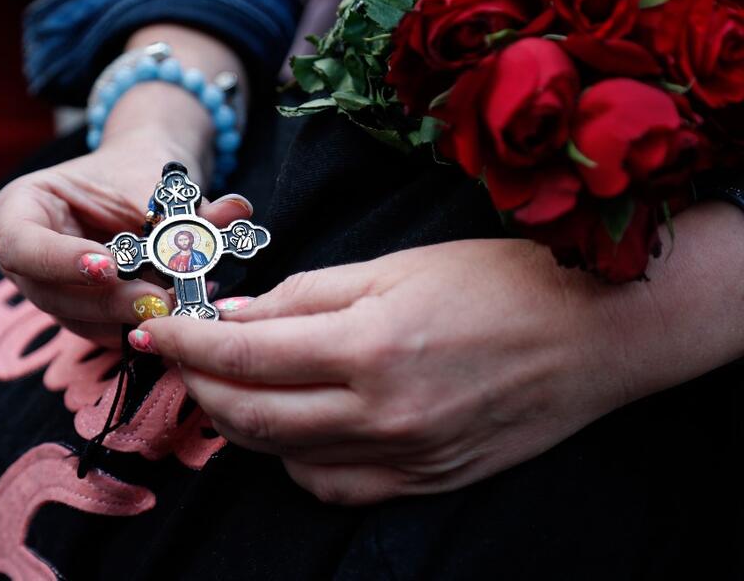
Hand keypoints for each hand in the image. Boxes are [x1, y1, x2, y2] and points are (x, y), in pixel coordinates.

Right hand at [0, 133, 251, 344]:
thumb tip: (236, 211)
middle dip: (111, 302)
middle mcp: (29, 257)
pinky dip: (144, 327)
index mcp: (24, 209)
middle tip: (160, 302)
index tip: (109, 266)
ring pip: (83, 321)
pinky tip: (181, 316)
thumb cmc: (135, 171)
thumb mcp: (154, 180)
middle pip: (54, 294)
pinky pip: (108, 331)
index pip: (23, 245)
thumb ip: (185, 205)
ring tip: (180, 308)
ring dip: (131, 320)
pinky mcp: (85, 314)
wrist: (142, 182)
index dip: (61, 261)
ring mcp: (54, 290)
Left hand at [133, 240, 632, 503]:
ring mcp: (405, 457)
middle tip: (187, 357)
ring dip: (242, 420)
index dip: (188, 343)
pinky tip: (299, 425)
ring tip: (234, 385)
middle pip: (251, 416)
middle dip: (201, 385)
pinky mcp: (425, 480)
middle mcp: (382, 414)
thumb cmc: (500, 282)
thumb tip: (240, 316)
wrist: (592, 333)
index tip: (158, 331)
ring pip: (284, 455)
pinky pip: (333, 484)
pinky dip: (296, 458)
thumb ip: (309, 295)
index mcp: (372, 346)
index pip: (244, 355)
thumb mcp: (397, 266)